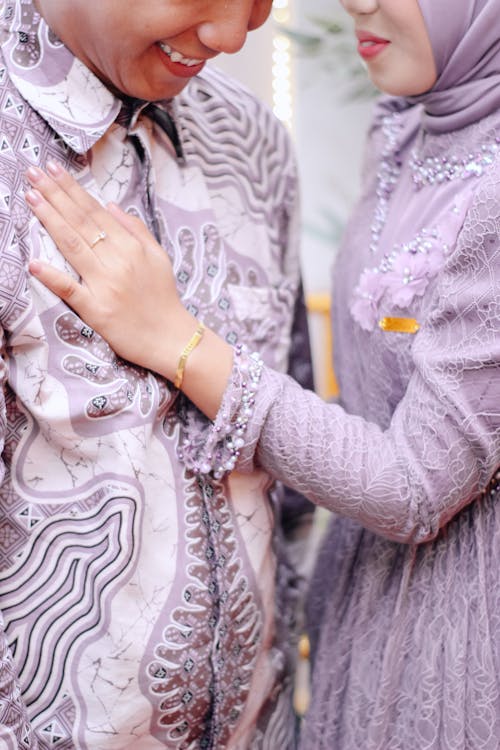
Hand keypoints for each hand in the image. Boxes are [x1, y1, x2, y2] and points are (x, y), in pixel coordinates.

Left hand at [25, 161, 196, 380]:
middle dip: (55, 195)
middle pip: (81, 222)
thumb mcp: (159, 257)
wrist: (171, 338)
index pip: (95, 212)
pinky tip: (34, 263)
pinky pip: (70, 290)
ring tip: (31, 197)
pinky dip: (52, 276)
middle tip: (34, 172)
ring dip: (50, 220)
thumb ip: (136, 230)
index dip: (73, 190)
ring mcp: (105, 285)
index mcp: (131, 247)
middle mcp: (117, 261)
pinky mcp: (96, 310)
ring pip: (72, 246)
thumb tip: (111, 205)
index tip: (53, 170)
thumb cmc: (164, 298)